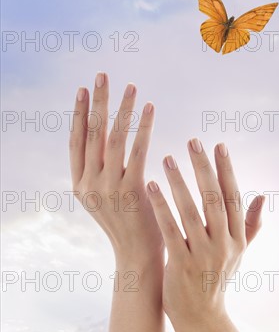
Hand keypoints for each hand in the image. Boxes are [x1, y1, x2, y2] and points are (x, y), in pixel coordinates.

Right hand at [69, 72, 163, 331]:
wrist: (138, 257)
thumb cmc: (127, 222)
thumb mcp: (105, 196)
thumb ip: (102, 169)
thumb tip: (107, 135)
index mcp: (79, 184)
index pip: (76, 141)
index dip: (79, 113)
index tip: (83, 89)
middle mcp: (88, 184)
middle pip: (91, 134)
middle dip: (97, 102)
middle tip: (102, 75)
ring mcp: (107, 188)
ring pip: (113, 139)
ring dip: (123, 110)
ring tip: (130, 86)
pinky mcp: (129, 191)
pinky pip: (136, 151)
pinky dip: (142, 127)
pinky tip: (149, 108)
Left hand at [147, 138, 263, 331]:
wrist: (201, 316)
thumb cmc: (217, 277)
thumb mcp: (238, 252)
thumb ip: (250, 224)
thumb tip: (264, 197)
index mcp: (236, 237)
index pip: (233, 196)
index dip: (226, 170)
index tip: (219, 145)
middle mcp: (223, 244)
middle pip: (213, 198)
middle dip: (203, 168)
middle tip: (193, 141)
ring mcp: (202, 255)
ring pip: (190, 212)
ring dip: (178, 183)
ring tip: (167, 158)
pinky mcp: (180, 264)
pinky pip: (170, 230)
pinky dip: (161, 207)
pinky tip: (151, 186)